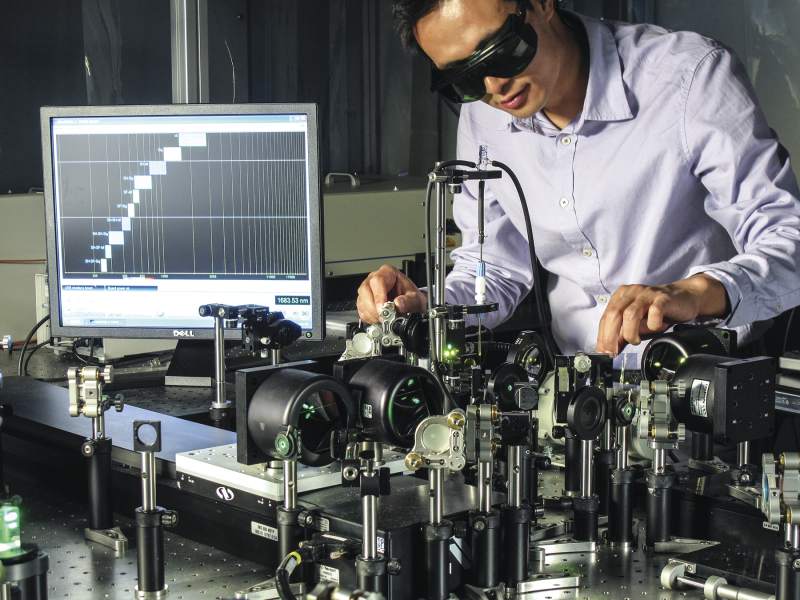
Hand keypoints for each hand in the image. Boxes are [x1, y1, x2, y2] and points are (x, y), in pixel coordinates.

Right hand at [356, 265, 427, 323]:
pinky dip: (369, 318)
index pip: (378, 281)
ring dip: (371, 314)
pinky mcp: (364, 302)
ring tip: (384, 320)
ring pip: (361, 301)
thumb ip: (409, 301)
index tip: (384, 309)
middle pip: (365, 290)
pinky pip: (360, 310)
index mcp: (387, 273)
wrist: (410, 305)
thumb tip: (399, 304)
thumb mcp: (416, 299)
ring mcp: (367, 290)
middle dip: (373, 307)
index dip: (379, 296)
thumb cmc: (411, 298)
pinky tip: (379, 319)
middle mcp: (374, 279)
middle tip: (384, 318)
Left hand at [596, 274, 728, 355]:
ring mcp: (647, 294)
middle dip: (610, 336)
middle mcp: (632, 293)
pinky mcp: (662, 298)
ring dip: (630, 332)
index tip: (603, 352)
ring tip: (635, 341)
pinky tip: (655, 329)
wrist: (685, 297)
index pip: (605, 317)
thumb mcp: (637, 323)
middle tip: (612, 352)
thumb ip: (623, 335)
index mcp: (621, 296)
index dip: (602, 336)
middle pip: (614, 314)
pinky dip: (652, 324)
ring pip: (630, 314)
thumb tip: (610, 350)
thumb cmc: (658, 311)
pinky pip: (654, 312)